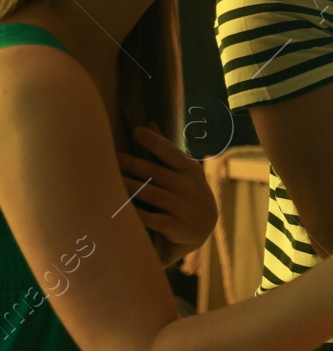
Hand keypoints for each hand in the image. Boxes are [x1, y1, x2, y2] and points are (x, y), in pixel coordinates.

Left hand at [118, 125, 218, 257]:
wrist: (204, 226)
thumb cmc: (186, 191)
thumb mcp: (183, 170)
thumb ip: (165, 150)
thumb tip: (149, 124)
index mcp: (189, 169)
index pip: (170, 152)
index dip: (154, 142)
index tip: (137, 131)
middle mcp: (188, 185)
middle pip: (157, 173)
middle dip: (134, 165)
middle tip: (113, 157)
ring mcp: (183, 206)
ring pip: (153, 194)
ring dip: (132, 187)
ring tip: (110, 182)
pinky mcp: (176, 226)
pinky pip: (154, 219)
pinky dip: (138, 214)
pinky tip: (122, 209)